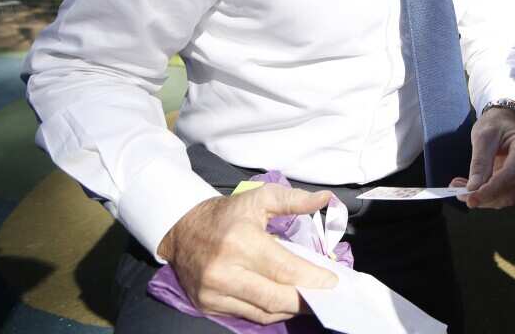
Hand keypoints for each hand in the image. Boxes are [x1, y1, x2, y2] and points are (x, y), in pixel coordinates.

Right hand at [156, 185, 337, 323]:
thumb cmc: (226, 214)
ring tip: (311, 301)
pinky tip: (286, 304)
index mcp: (240, 241)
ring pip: (263, 312)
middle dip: (305, 300)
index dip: (312, 278)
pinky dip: (271, 312)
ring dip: (290, 309)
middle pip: (275, 297)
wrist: (181, 229)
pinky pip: (248, 315)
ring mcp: (213, 292)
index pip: (284, 268)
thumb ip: (294, 200)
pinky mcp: (207, 305)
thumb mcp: (260, 197)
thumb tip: (324, 199)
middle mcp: (224, 271)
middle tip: (326, 296)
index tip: (333, 281)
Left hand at [453, 106, 514, 208]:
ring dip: (482, 198)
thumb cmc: (495, 126)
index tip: (469, 198)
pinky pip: (504, 195)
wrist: (505, 124)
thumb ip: (479, 163)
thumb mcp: (483, 137)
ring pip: (506, 198)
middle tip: (457, 192)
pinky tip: (470, 188)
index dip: (490, 190)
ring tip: (459, 188)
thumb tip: (473, 189)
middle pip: (510, 191)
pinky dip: (486, 196)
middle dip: (483, 196)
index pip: (510, 175)